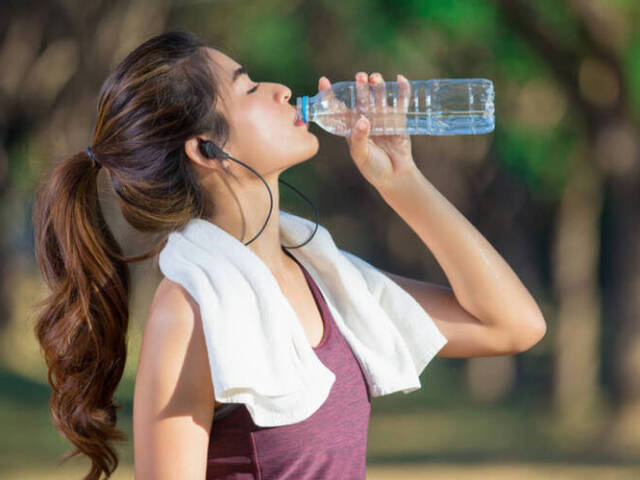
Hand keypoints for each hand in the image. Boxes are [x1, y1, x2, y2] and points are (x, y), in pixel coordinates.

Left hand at [317, 72, 416, 189]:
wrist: (395, 177)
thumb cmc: (373, 168)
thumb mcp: (361, 155)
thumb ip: (359, 139)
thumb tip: (363, 120)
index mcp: (351, 126)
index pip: (338, 107)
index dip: (330, 95)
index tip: (324, 81)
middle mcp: (365, 118)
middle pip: (361, 98)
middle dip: (360, 86)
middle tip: (360, 77)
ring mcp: (382, 117)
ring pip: (379, 96)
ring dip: (377, 85)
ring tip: (375, 78)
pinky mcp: (398, 119)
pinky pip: (400, 102)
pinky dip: (402, 90)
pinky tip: (400, 80)